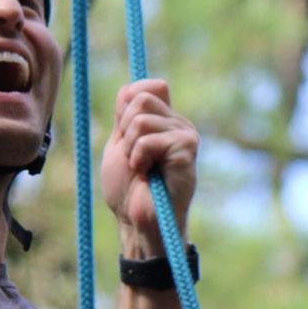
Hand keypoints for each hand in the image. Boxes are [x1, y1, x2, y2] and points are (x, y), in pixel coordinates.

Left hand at [101, 79, 197, 256]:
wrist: (137, 221)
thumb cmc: (128, 190)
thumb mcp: (119, 144)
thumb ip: (125, 115)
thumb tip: (132, 87)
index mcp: (164, 120)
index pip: (144, 87)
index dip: (126, 108)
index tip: (125, 138)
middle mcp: (178, 124)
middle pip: (141, 97)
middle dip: (125, 130)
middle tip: (134, 158)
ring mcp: (186, 135)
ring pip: (142, 118)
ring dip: (131, 147)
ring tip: (141, 168)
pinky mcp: (187, 149)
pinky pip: (149, 139)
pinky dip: (139, 158)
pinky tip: (149, 174)